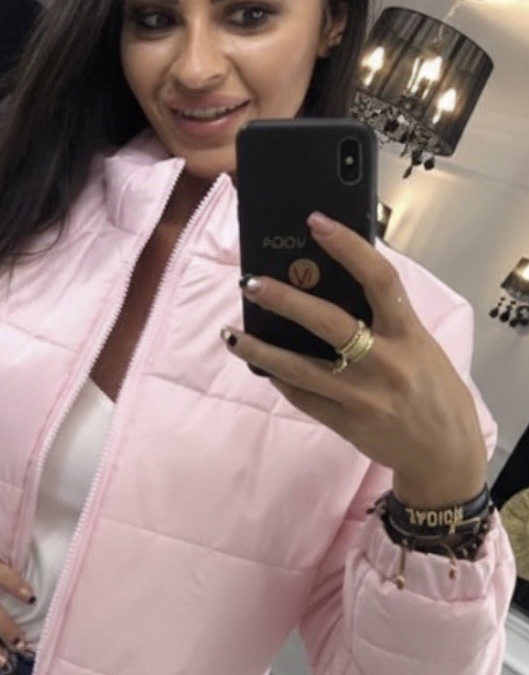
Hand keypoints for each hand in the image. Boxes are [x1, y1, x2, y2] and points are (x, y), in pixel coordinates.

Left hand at [222, 212, 486, 507]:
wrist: (444, 452)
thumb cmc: (432, 388)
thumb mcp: (420, 345)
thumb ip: (383, 319)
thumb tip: (328, 286)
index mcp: (409, 333)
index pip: (379, 279)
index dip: (348, 247)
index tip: (317, 222)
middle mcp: (386, 362)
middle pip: (328, 322)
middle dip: (284, 300)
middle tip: (250, 283)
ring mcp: (362, 396)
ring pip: (300, 369)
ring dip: (260, 350)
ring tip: (231, 334)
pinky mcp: (346, 423)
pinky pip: (303, 397)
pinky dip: (279, 379)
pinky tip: (259, 365)